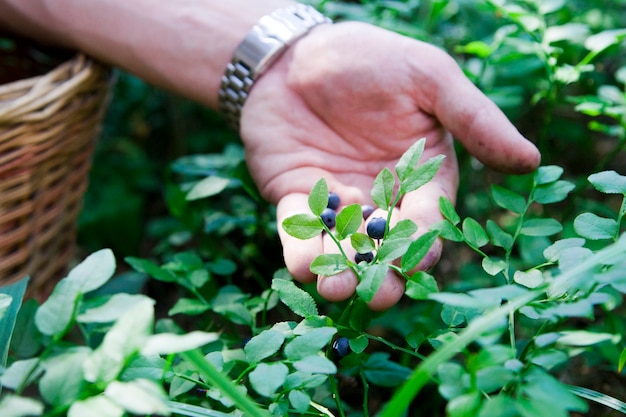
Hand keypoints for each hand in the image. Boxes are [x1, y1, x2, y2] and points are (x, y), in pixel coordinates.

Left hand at [239, 22, 539, 309]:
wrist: (295, 53)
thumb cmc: (369, 58)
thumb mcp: (427, 77)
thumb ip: (474, 119)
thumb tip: (532, 160)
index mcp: (420, 174)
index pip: (428, 217)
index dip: (424, 240)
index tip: (418, 259)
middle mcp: (381, 195)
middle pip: (387, 246)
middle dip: (384, 273)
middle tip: (378, 294)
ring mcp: (338, 200)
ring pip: (343, 247)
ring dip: (339, 272)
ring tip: (334, 289)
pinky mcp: (295, 198)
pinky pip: (299, 232)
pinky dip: (301, 252)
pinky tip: (304, 267)